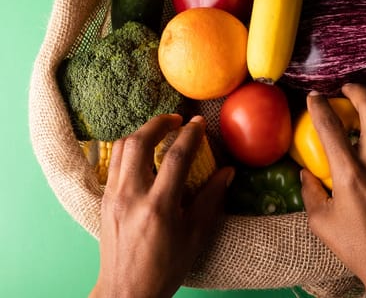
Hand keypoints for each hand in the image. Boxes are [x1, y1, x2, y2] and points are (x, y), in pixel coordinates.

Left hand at [90, 114, 233, 297]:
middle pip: (140, 143)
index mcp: (159, 207)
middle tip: (176, 118)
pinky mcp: (104, 200)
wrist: (126, 291)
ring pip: (122, 148)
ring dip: (142, 132)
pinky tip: (142, 150)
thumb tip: (227, 172)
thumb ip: (211, 200)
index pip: (176, 157)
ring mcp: (113, 196)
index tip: (199, 123)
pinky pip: (113, 162)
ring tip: (160, 130)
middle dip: (160, 123)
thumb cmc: (165, 267)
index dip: (190, 135)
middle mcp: (132, 196)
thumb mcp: (196, 236)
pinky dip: (129, 148)